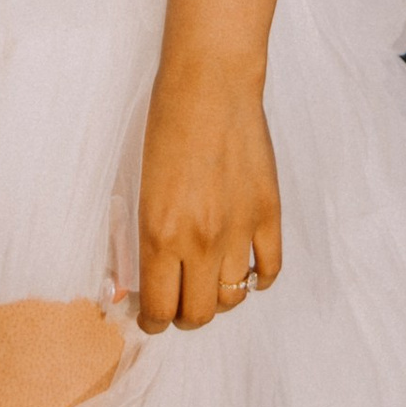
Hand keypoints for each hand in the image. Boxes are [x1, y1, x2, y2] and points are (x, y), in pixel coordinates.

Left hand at [134, 57, 282, 335]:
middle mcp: (201, 240)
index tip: (149, 316)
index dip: (152, 321)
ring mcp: (240, 230)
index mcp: (159, 233)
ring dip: (218, 299)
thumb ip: (141, 237)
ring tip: (207, 282)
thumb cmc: (164, 126)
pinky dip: (256, 279)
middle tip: (177, 305)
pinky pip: (269, 271)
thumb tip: (138, 279)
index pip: (160, 309)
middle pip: (199, 314)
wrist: (210, 85)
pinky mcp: (269, 215)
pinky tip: (243, 268)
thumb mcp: (136, 185)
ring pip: (234, 299)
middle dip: (183, 317)